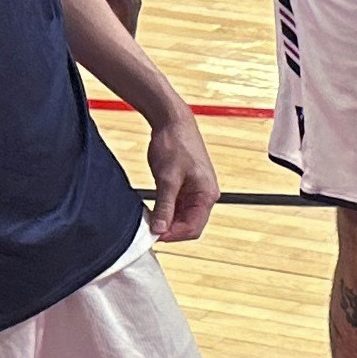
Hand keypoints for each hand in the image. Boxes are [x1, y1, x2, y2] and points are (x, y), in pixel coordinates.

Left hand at [143, 108, 220, 240]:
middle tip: (149, 229)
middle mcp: (205, 196)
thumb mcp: (167, 178)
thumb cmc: (176, 144)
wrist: (173, 122)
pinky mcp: (186, 187)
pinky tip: (152, 210)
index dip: (173, 235)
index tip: (154, 235)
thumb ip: (164, 206)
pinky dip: (165, 211)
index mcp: (207, 195)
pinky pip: (177, 207)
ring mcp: (196, 192)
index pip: (193, 228)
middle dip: (170, 230)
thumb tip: (159, 229)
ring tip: (149, 219)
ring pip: (182, 217)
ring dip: (166, 221)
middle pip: (189, 225)